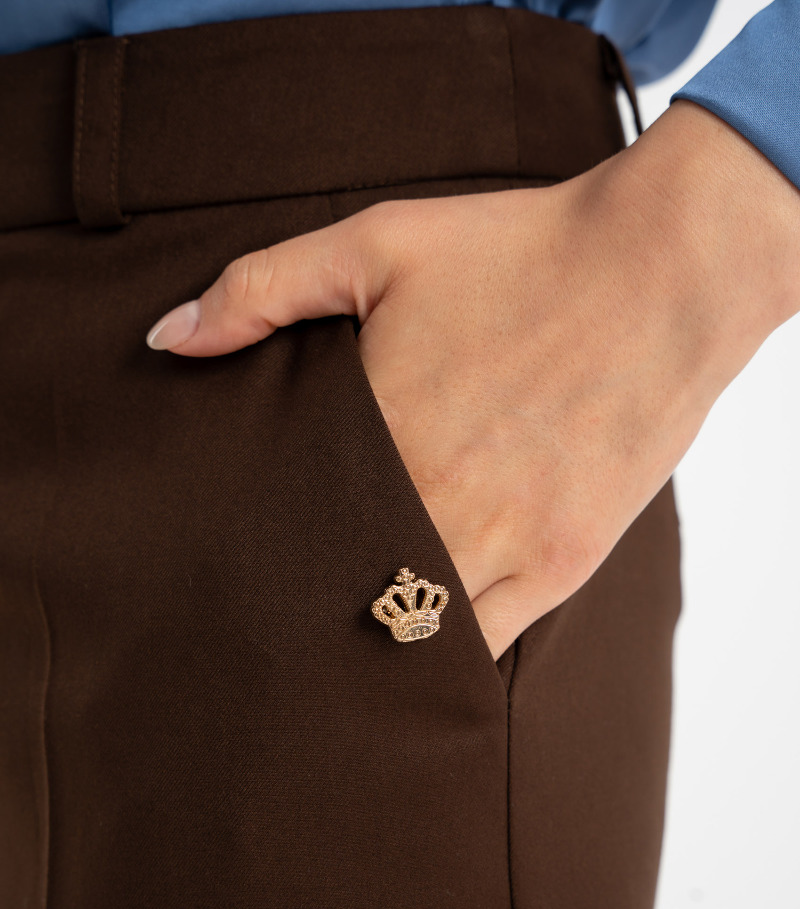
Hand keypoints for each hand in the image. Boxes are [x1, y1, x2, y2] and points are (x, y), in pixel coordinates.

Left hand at [146, 100, 799, 660]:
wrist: (662, 271)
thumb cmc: (520, 252)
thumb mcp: (379, 242)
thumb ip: (261, 289)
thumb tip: (167, 339)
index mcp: (378, 433)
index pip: (285, 531)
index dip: (253, 560)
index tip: (229, 574)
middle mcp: (434, 504)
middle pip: (337, 595)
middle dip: (300, 613)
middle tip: (266, 628)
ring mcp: (502, 545)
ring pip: (407, 636)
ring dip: (367, 643)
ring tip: (332, 651)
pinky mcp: (559, 564)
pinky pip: (482, 645)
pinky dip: (440, 657)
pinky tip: (411, 653)